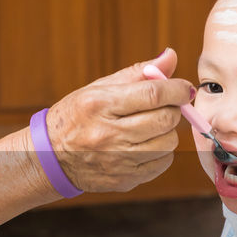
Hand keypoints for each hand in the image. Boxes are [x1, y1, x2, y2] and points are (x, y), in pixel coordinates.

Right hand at [45, 48, 190, 192]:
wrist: (51, 155)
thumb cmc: (78, 115)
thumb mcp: (99, 88)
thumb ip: (138, 73)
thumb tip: (171, 56)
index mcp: (99, 104)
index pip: (152, 94)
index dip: (177, 90)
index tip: (185, 88)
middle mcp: (107, 134)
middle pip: (164, 119)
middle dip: (173, 110)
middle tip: (165, 107)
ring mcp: (116, 160)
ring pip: (167, 143)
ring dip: (167, 132)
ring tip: (151, 127)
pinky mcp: (124, 180)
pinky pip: (161, 164)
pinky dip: (160, 152)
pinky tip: (145, 146)